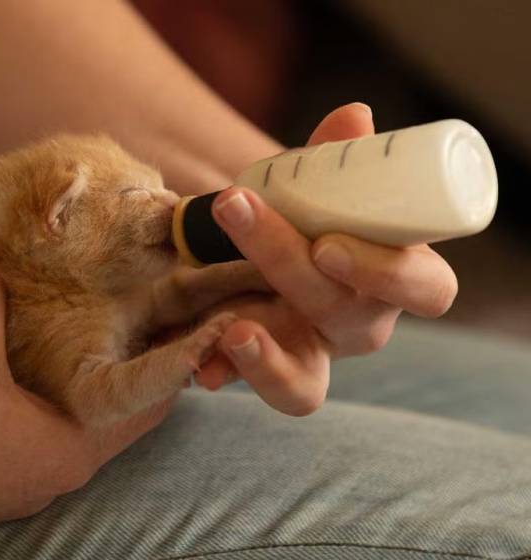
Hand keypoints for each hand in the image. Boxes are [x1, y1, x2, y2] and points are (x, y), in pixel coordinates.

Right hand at [0, 224, 168, 552]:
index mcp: (73, 448)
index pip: (154, 399)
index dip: (175, 350)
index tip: (183, 306)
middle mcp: (60, 469)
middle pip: (120, 408)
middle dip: (134, 356)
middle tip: (142, 299)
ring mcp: (24, 476)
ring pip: (78, 416)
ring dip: (89, 372)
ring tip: (99, 314)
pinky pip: (41, 423)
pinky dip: (49, 387)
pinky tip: (35, 347)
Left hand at [193, 103, 457, 414]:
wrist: (263, 251)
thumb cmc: (310, 218)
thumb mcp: (319, 189)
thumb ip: (334, 160)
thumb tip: (353, 116)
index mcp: (395, 276)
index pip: (427, 289)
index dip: (388, 273)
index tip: (328, 244)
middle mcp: (360, 323)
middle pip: (346, 315)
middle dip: (286, 263)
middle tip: (237, 211)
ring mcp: (313, 355)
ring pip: (308, 387)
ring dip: (269, 362)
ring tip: (232, 331)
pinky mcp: (272, 371)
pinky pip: (255, 388)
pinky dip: (226, 373)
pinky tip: (201, 366)